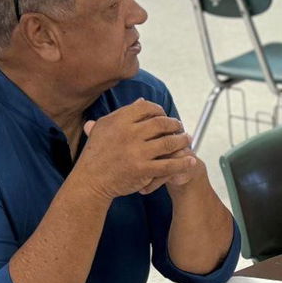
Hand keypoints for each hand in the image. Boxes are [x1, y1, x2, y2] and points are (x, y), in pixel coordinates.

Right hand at [76, 99, 195, 200]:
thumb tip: (142, 101)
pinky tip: (191, 161)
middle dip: (174, 124)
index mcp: (118, 121)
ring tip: (188, 139)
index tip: (165, 115)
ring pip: (168, 143)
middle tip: (180, 127)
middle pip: (161, 123)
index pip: (146, 108)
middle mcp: (128, 134)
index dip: (159, 110)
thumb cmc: (96, 154)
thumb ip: (123, 114)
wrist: (90, 181)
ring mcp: (136, 152)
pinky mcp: (142, 169)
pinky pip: (168, 164)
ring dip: (182, 141)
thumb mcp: (103, 128)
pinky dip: (182, 163)